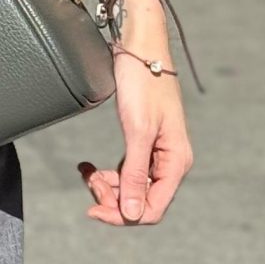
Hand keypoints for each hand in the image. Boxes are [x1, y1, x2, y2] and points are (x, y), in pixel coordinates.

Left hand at [78, 51, 192, 227]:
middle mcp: (170, 162)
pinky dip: (107, 174)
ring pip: (131, 188)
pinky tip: (89, 167)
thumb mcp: (137, 131)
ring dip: (107, 186)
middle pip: (140, 202)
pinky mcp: (143, 143)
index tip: (92, 209)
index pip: (152, 209)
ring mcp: (157, 153)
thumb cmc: (143, 83)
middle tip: (89, 180)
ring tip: (87, 171)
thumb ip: (136, 175)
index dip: (122, 215)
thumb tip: (134, 214)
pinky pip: (126, 171)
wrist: (141, 48)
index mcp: (176, 162)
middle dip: (112, 198)